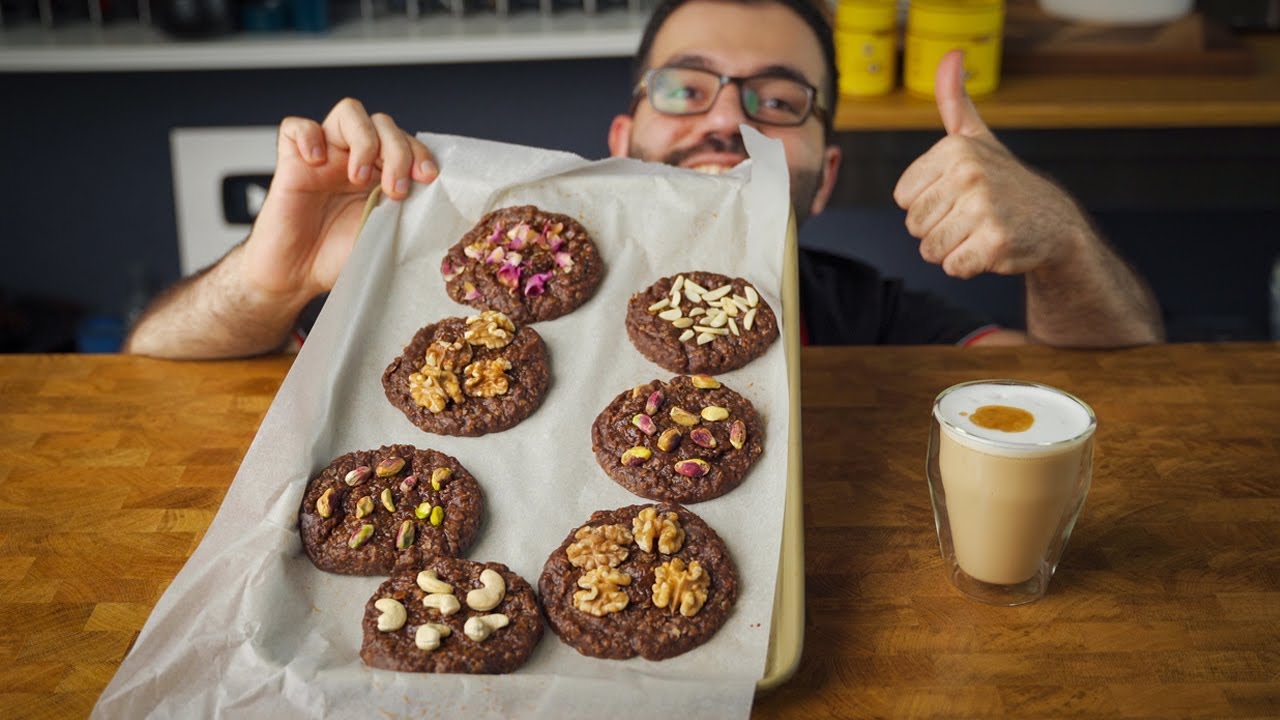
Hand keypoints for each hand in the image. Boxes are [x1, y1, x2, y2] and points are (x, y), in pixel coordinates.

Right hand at [243, 98, 437, 302]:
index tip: (426, 178)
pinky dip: (309, 135)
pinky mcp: (291, 161)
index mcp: (381, 173)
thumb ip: (407, 211)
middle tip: (394, 190)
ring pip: (349, 113)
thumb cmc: (339, 257)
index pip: (406, 141)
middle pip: (382, 123)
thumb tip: (437, 200)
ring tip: (357, 177)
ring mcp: (325, 156)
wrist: (298, 275)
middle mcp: (354, 158)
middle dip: (397, 152)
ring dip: (363, 140)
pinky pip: (296, 126)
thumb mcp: (385, 235)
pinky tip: (315, 161)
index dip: (419, 153)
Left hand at [892, 50, 1089, 278]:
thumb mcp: (977, 138)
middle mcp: (969, 175)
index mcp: (955, 151)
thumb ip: (955, 102)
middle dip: (939, 229)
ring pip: (930, 249)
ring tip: (980, 232)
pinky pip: (952, 267)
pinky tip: (991, 249)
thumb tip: (950, 57)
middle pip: (914, 225)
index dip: (927, 204)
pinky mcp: (995, 244)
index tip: (957, 195)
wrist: (1055, 225)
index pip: (903, 198)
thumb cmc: (1006, 183)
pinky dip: (968, 266)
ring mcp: (983, 210)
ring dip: (952, 249)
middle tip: (972, 218)